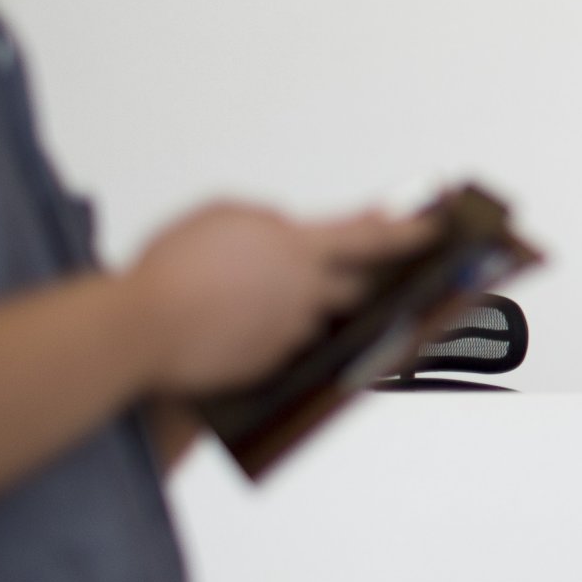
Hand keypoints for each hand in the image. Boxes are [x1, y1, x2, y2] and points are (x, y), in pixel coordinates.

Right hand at [124, 203, 435, 395]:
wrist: (144, 327)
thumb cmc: (174, 264)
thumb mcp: (221, 216)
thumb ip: (266, 221)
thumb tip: (288, 233)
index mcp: (300, 249)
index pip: (371, 237)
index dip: (408, 232)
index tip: (437, 228)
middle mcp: (307, 294)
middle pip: (355, 288)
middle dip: (360, 279)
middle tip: (368, 272)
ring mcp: (291, 334)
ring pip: (315, 318)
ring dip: (302, 308)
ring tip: (260, 299)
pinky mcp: (272, 366)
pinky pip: (284, 345)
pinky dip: (268, 332)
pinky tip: (237, 326)